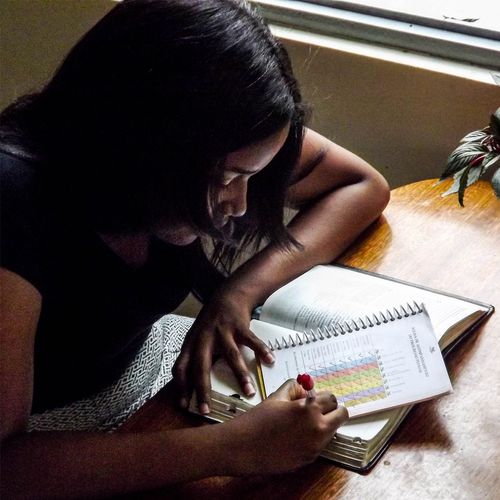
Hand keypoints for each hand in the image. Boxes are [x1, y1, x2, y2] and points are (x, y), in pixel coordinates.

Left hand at [171, 287, 273, 411]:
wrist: (228, 295)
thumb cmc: (212, 323)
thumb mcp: (198, 338)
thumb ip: (197, 357)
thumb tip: (198, 387)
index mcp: (192, 344)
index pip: (180, 367)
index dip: (180, 386)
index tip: (183, 405)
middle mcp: (204, 338)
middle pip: (201, 366)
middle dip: (203, 390)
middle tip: (206, 410)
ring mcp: (222, 331)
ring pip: (230, 356)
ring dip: (240, 375)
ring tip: (249, 392)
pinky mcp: (239, 325)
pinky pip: (251, 341)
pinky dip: (261, 351)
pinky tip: (270, 361)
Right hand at [222, 380, 348, 474]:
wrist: (243, 446)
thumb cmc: (258, 420)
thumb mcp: (277, 397)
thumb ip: (295, 389)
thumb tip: (305, 389)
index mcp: (309, 409)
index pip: (332, 398)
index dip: (322, 397)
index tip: (316, 398)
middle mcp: (317, 428)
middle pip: (341, 415)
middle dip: (332, 410)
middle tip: (318, 409)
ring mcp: (315, 446)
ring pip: (333, 431)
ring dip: (325, 424)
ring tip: (304, 423)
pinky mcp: (310, 459)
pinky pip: (321, 445)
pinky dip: (314, 439)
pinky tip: (296, 436)